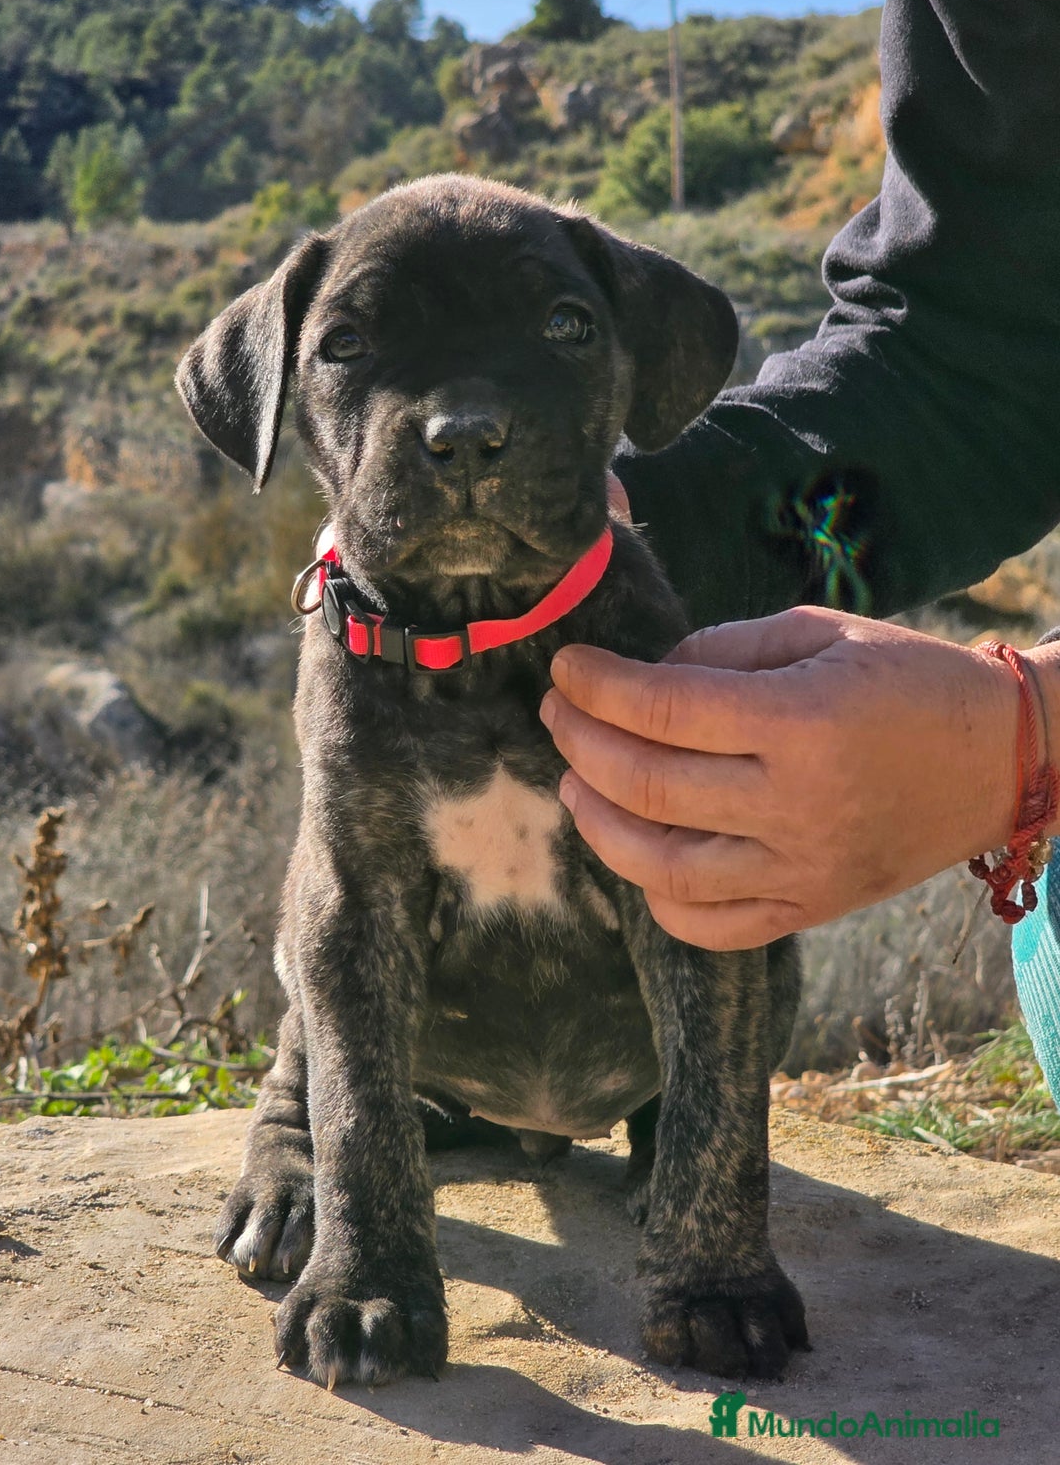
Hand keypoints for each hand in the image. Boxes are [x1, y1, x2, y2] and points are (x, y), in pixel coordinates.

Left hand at [540, 606, 1022, 949]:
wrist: (1004, 758)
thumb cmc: (911, 680)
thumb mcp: (823, 631)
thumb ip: (724, 648)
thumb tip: (644, 677)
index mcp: (803, 721)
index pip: (662, 708)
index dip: (597, 685)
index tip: (565, 667)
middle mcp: (798, 803)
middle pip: (649, 785)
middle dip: (581, 743)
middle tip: (556, 714)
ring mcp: (804, 867)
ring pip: (664, 867)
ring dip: (599, 824)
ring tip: (573, 784)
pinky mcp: (813, 908)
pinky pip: (713, 927)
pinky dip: (658, 898)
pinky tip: (635, 855)